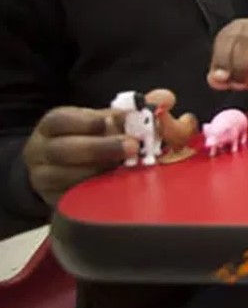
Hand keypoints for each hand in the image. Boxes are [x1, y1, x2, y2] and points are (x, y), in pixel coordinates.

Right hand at [23, 106, 137, 205]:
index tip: (117, 122)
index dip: (89, 122)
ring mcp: (42, 178)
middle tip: (133, 146)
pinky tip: (115, 185)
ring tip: (127, 166)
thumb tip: (148, 108)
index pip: (61, 121)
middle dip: (101, 148)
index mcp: (50, 126)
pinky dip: (95, 191)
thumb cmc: (89, 138)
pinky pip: (71, 198)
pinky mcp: (53, 199)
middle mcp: (39, 151)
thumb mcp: (99, 122)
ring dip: (99, 171)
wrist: (68, 169)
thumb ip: (119, 117)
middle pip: (64, 150)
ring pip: (64, 177)